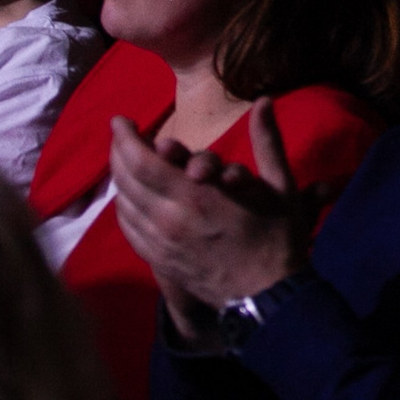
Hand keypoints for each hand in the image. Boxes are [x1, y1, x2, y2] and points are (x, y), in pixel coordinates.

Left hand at [109, 102, 310, 326]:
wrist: (268, 298)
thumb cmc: (278, 239)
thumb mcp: (281, 187)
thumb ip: (267, 141)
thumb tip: (265, 101)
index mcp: (197, 197)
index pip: (143, 162)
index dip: (125, 138)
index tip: (121, 120)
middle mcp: (170, 219)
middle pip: (126, 179)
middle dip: (118, 151)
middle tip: (120, 135)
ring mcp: (161, 244)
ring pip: (123, 204)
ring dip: (119, 178)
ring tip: (123, 161)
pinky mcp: (159, 261)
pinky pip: (130, 229)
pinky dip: (124, 207)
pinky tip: (129, 198)